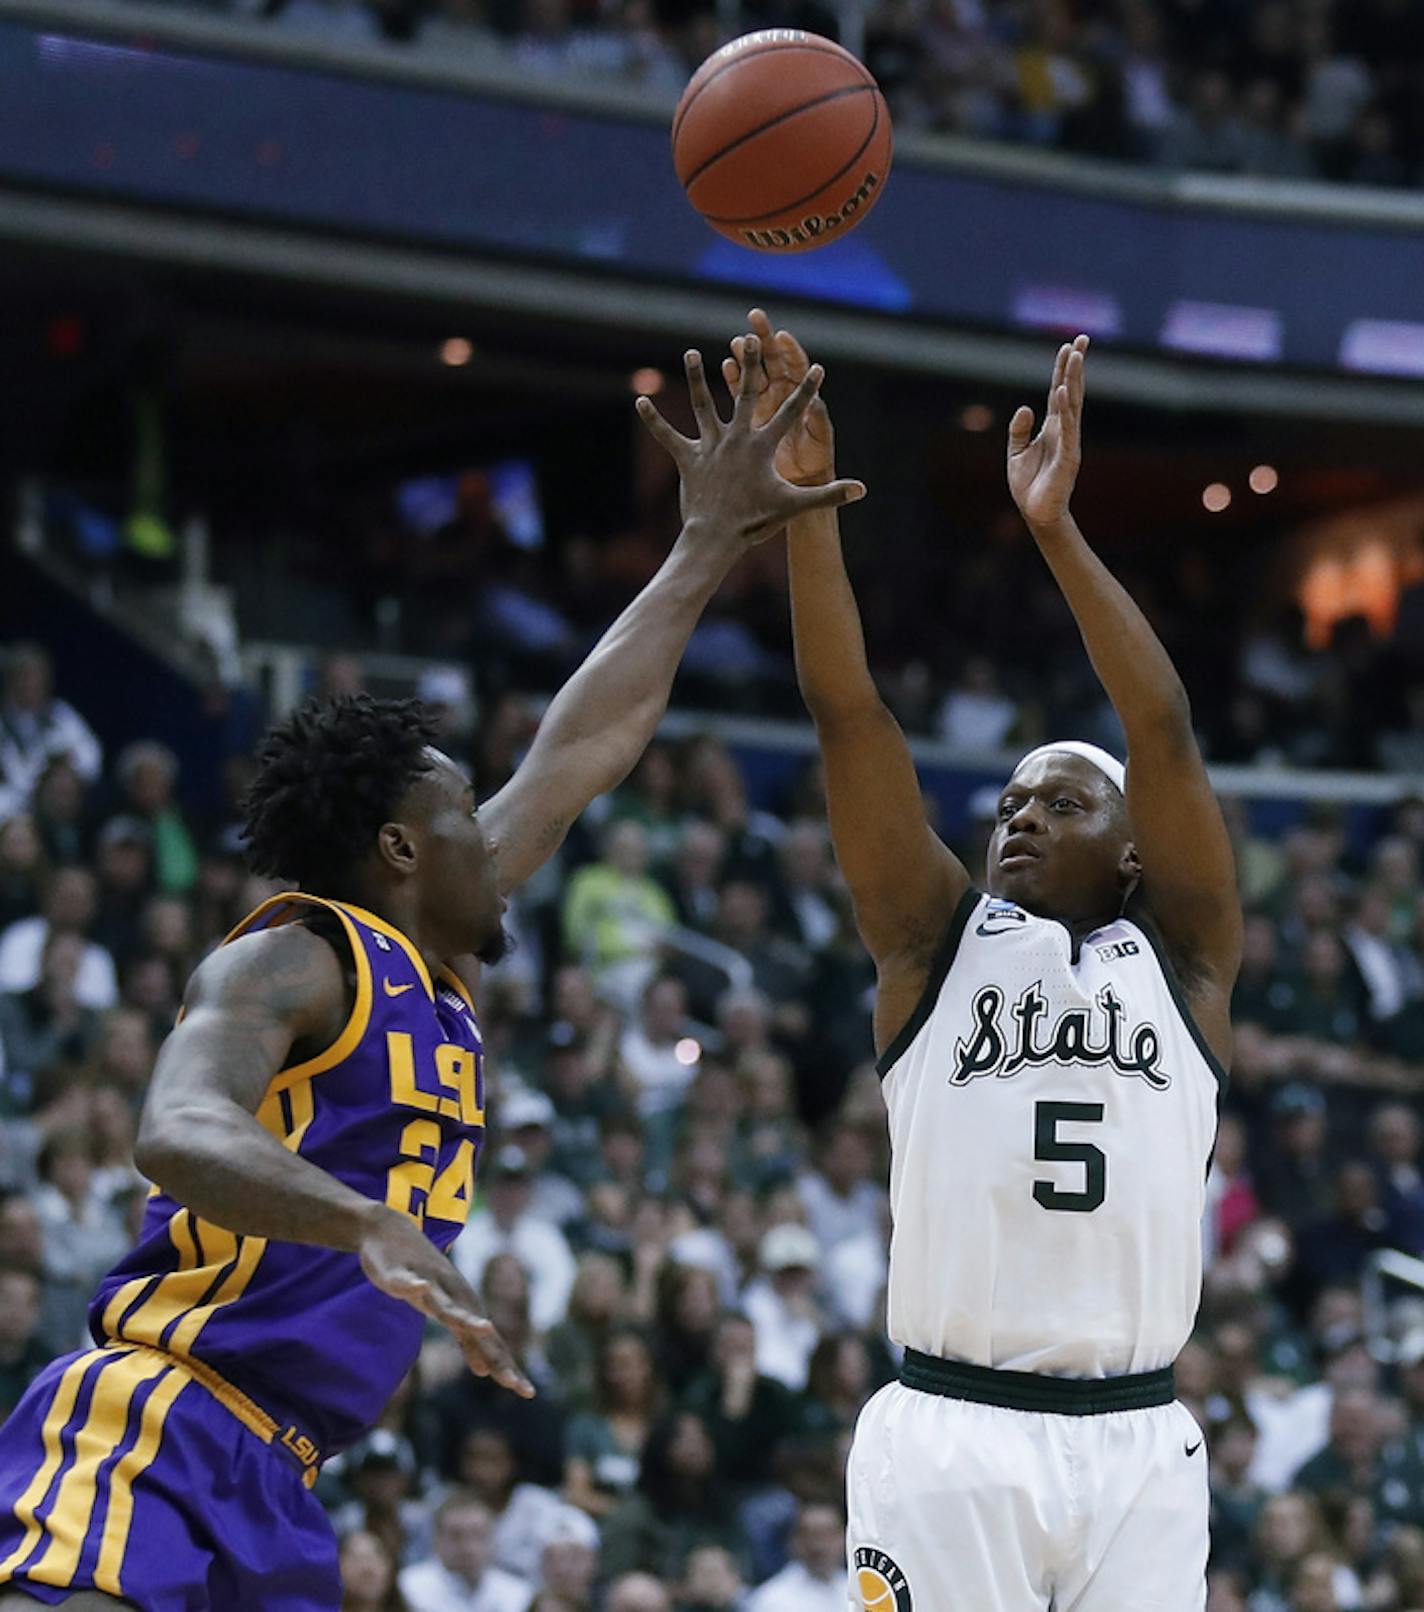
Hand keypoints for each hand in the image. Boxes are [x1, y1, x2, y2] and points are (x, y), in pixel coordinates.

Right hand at [358, 1208, 534, 1397]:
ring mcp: (429, 1283)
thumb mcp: (446, 1315)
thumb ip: (468, 1342)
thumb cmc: (423, 1278)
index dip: (507, 1368)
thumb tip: (485, 1372)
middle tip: (511, 1382)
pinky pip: (408, 1281)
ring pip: (446, 1304)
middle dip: (494, 1354)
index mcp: (465, 1310)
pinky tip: (420, 1287)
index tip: (528, 1393)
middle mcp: (453, 1297)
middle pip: (476, 1330)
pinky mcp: (402, 1273)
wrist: (391, 1232)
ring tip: (482, 1327)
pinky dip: (415, 1285)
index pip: (491, 1345)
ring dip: (464, 1316)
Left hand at [637, 336, 864, 546]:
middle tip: (752, 335)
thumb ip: (828, 495)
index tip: (817, 367)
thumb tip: (862, 491)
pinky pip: (668, 436)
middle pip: (745, 394)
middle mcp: (736, 439)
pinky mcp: (687, 459)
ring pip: (703, 405)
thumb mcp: (794, 506)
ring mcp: (710, 447)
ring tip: (693, 351)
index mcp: (762, 447)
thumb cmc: (756, 522)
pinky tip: (639, 401)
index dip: (806, 390)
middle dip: (750, 363)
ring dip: (698, 377)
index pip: (790, 413)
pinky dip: (654, 420)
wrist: (716, 538)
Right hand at [721, 308, 836, 487]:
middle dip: (764, 339)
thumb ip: (818, 421)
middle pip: (774, 360)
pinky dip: (730, 380)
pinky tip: (722, 366)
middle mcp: (783, 395)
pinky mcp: (748, 418)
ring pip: (752, 374)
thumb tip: (818, 402)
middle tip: (755, 316)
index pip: (797, 366)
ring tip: (735, 341)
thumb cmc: (814, 461)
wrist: (798, 481)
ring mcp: (764, 404)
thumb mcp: (819, 441)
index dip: (790, 350)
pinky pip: (736, 394)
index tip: (782, 335)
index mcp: (803, 396)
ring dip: (744, 357)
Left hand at [1007, 335, 1088, 530]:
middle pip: (1070, 390)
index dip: (1063, 369)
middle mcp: (1064, 430)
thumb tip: (1024, 408)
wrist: (1036, 513)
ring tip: (1076, 356)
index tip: (1069, 346)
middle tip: (1081, 339)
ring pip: (1072, 404)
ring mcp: (1068, 441)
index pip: (1058, 391)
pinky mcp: (1067, 457)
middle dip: (1075, 366)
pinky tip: (1062, 391)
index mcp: (1052, 427)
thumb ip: (1019, 430)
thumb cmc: (1028, 485)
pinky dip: (1065, 411)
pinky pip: (1067, 430)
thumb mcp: (1016, 453)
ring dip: (1073, 380)